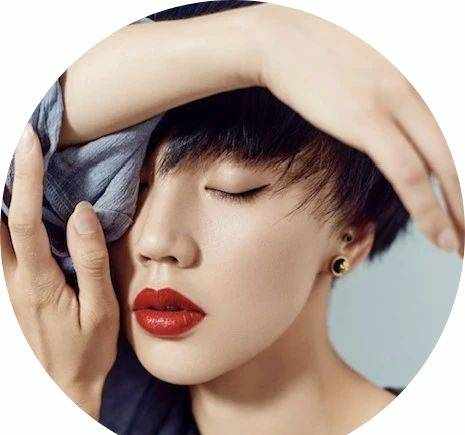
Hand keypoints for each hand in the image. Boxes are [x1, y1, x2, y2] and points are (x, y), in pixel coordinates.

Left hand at [1, 125, 118, 419]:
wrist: (67, 382)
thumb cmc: (88, 349)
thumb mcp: (100, 310)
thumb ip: (92, 261)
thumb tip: (84, 213)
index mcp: (38, 281)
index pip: (25, 220)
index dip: (26, 179)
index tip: (32, 143)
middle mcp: (16, 276)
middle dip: (7, 174)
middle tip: (22, 138)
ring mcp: (13, 280)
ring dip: (8, 190)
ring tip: (24, 158)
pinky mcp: (20, 283)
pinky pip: (8, 238)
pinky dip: (14, 210)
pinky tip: (28, 198)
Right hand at [251, 4, 463, 254]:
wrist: (278, 42)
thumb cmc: (305, 61)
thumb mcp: (345, 80)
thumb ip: (364, 104)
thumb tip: (361, 128)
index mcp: (403, 90)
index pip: (437, 146)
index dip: (450, 184)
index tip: (453, 212)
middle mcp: (406, 98)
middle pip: (445, 161)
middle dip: (459, 206)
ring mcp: (388, 109)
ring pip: (432, 172)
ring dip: (447, 214)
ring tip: (455, 246)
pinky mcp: (367, 121)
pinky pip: (406, 170)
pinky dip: (425, 204)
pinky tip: (436, 228)